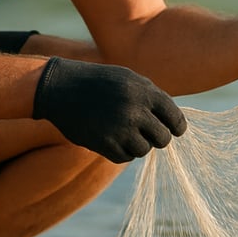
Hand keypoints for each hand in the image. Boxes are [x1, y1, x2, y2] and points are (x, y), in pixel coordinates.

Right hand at [32, 57, 186, 162]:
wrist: (61, 87)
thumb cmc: (98, 82)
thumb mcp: (128, 79)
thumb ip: (152, 97)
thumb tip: (174, 121)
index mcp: (145, 92)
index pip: (175, 119)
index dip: (177, 128)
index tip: (174, 131)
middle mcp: (135, 111)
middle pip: (163, 139)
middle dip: (157, 137)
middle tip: (147, 133)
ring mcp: (120, 129)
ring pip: (144, 150)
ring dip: (137, 144)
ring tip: (124, 131)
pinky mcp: (104, 144)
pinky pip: (125, 157)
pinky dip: (122, 151)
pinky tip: (112, 137)